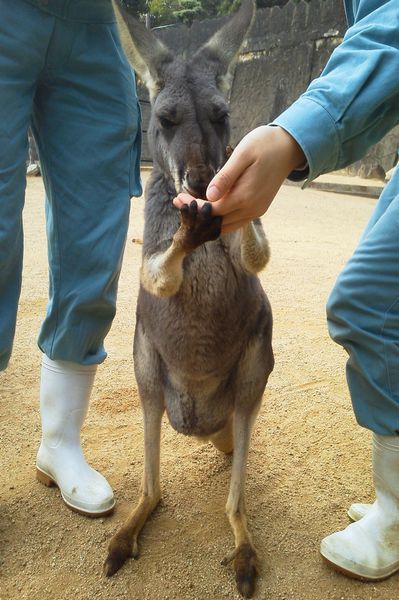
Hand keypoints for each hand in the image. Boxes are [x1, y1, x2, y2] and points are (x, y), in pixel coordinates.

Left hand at [173, 125, 305, 232]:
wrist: (290, 146)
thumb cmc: (264, 145)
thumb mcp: (242, 155)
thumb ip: (225, 177)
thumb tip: (209, 196)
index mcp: (245, 197)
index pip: (212, 210)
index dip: (193, 207)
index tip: (178, 197)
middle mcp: (252, 209)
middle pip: (218, 223)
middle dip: (197, 216)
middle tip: (179, 203)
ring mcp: (256, 211)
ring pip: (227, 226)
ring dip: (208, 220)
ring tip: (191, 207)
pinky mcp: (259, 208)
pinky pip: (236, 221)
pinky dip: (221, 218)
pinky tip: (210, 206)